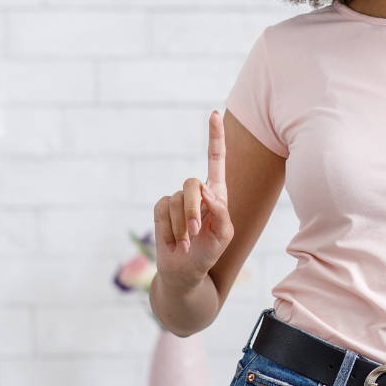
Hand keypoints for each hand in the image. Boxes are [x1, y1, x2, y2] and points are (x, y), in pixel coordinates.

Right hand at [153, 110, 233, 291]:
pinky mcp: (161, 209)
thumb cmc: (209, 251)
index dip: (215, 137)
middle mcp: (196, 192)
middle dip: (193, 209)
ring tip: (187, 241)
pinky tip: (175, 241)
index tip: (213, 114)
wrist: (186, 271)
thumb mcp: (225, 234)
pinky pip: (162, 210)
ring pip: (176, 200)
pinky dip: (169, 228)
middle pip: (191, 183)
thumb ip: (221, 210)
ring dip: (182, 225)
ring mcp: (176, 199)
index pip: (216, 159)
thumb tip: (204, 190)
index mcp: (217, 192)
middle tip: (197, 231)